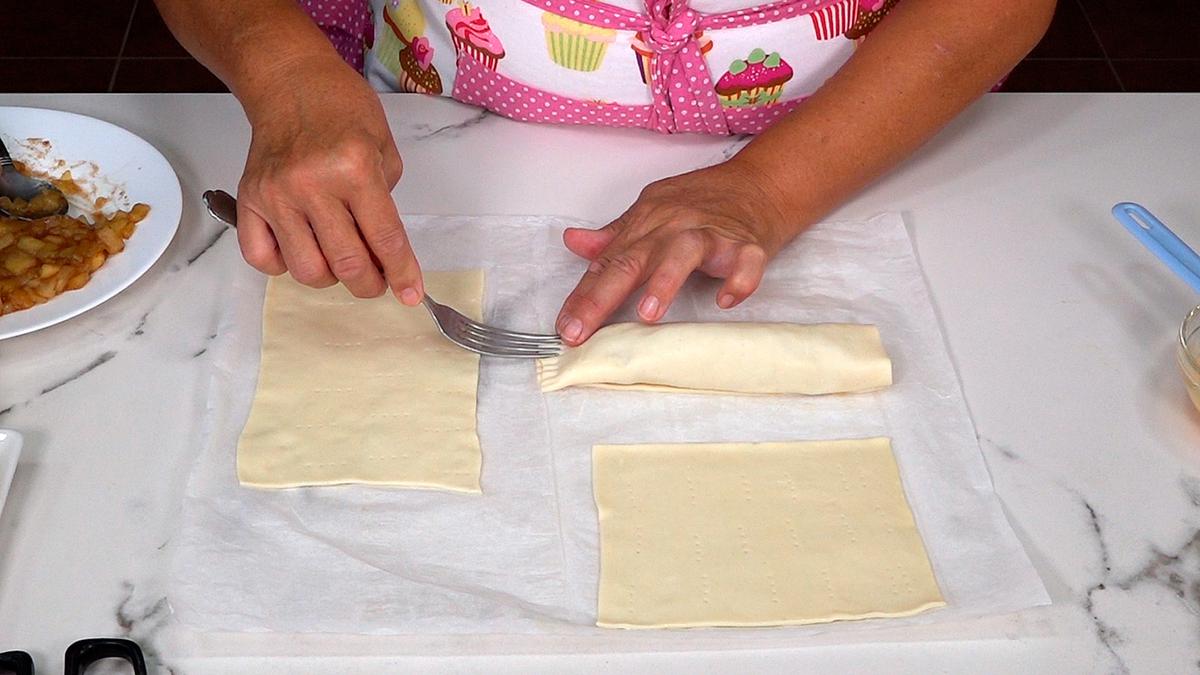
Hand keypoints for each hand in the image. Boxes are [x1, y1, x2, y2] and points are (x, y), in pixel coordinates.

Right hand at [235, 56, 422, 302]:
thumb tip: (386, 254)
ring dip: (331, 277)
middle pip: (346, 264)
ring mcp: (276, 195)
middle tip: (376, 279)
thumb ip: (386, 203)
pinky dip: (285, 266)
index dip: (403, 274)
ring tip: (340, 258)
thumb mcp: (384, 149)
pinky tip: (303, 248)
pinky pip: (262, 259)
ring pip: (307, 270)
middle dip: (370, 284)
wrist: (290, 82)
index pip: (385, 239)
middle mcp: (312, 184)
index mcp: (355, 169)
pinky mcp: (248, 201)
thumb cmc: (342, 110)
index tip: (411, 295)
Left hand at [556, 160, 795, 344]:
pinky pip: (745, 261)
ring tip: (648, 314)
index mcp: (646, 226)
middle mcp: (673, 228)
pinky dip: (739, 278)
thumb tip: (573, 242)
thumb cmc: (703, 203)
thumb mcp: (652, 212)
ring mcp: (711, 234)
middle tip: (581, 328)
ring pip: (683, 253)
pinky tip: (726, 299)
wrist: (759, 183)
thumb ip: (615, 235)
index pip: (607, 263)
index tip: (565, 326)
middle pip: (632, 260)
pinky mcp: (748, 244)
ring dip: (665, 282)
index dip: (583, 296)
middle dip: (603, 296)